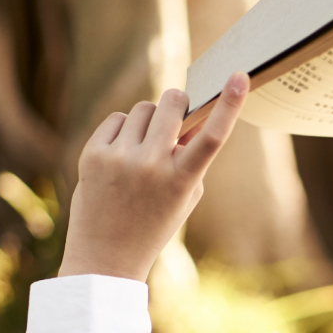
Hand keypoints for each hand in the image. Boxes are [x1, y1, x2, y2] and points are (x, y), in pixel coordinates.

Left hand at [60, 72, 246, 280]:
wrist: (106, 256)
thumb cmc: (154, 224)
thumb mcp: (185, 196)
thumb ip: (191, 157)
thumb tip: (191, 116)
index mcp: (183, 180)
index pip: (212, 136)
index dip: (229, 104)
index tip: (239, 76)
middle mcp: (152, 165)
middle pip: (171, 104)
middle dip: (177, 104)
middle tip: (176, 116)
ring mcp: (120, 158)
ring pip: (143, 108)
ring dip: (149, 121)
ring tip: (143, 148)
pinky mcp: (93, 154)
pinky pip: (117, 119)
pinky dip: (123, 130)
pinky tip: (121, 154)